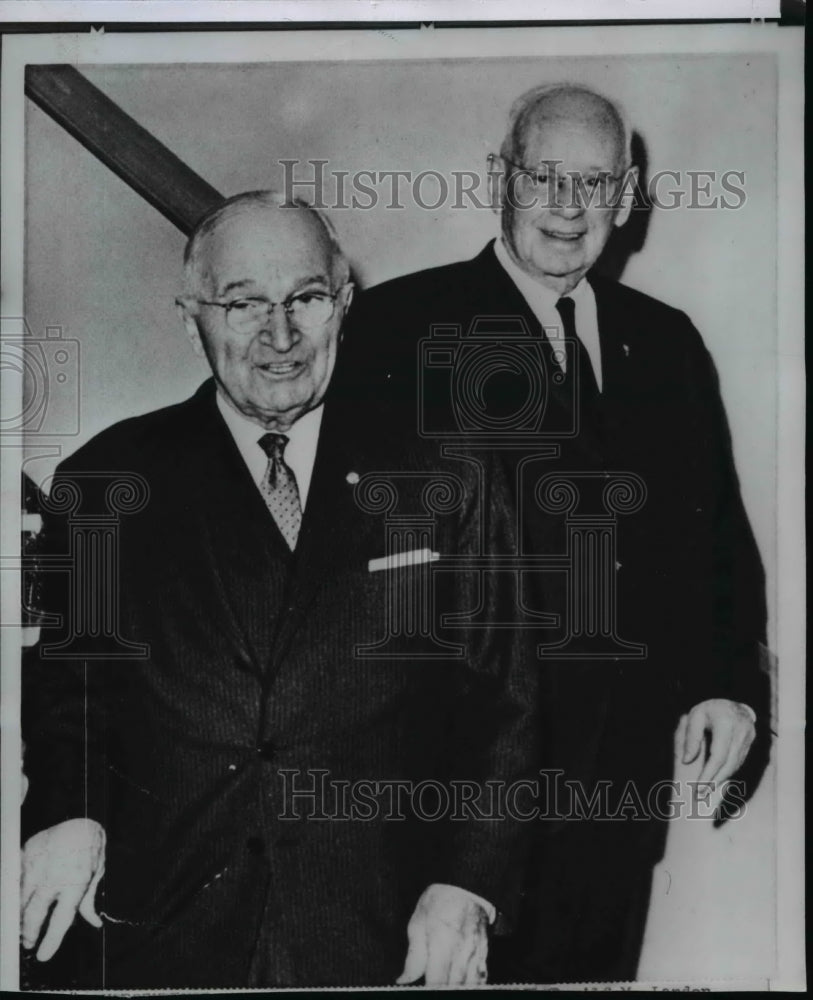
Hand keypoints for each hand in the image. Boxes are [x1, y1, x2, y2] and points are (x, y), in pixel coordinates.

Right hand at [21, 818, 105, 960]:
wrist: (79, 821)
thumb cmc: (90, 850)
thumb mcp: (96, 875)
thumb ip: (88, 902)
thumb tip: (94, 923)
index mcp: (76, 882)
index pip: (61, 919)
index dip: (51, 940)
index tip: (42, 955)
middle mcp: (55, 874)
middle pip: (34, 913)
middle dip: (29, 933)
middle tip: (29, 942)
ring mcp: (38, 863)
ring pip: (20, 899)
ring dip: (20, 916)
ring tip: (23, 926)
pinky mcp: (27, 854)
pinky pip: (16, 880)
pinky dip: (17, 893)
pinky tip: (20, 901)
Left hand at [396, 883, 489, 985]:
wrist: (465, 886)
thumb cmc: (439, 900)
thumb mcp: (418, 922)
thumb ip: (413, 956)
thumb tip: (404, 980)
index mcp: (442, 943)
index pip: (436, 983)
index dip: (429, 991)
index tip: (422, 990)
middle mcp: (462, 952)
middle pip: (454, 988)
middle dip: (443, 990)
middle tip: (431, 986)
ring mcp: (476, 954)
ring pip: (469, 987)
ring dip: (457, 988)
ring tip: (445, 985)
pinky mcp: (485, 954)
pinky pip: (481, 979)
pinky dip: (471, 986)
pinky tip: (461, 985)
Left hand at [681, 698, 755, 791]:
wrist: (733, 703)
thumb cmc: (711, 709)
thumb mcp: (696, 716)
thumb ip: (692, 737)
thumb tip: (687, 760)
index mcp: (726, 723)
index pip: (718, 755)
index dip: (709, 774)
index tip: (699, 787)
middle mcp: (741, 732)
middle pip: (728, 764)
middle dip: (714, 781)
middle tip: (700, 795)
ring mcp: (749, 738)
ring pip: (735, 765)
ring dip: (721, 780)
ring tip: (706, 791)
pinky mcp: (751, 743)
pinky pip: (739, 762)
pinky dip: (728, 772)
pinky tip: (717, 780)